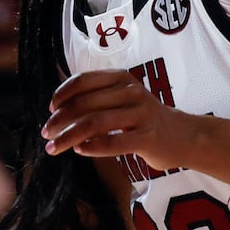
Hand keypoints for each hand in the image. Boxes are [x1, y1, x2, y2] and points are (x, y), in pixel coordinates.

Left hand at [42, 69, 196, 167]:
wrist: (183, 136)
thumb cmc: (145, 119)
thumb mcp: (124, 99)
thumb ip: (98, 99)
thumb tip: (58, 111)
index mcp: (122, 78)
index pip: (84, 81)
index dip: (62, 94)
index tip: (50, 109)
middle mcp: (131, 92)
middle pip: (84, 104)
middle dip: (60, 120)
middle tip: (46, 133)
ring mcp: (141, 114)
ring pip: (94, 124)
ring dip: (68, 137)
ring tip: (54, 148)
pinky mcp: (147, 137)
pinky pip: (112, 142)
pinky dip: (91, 148)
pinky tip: (79, 150)